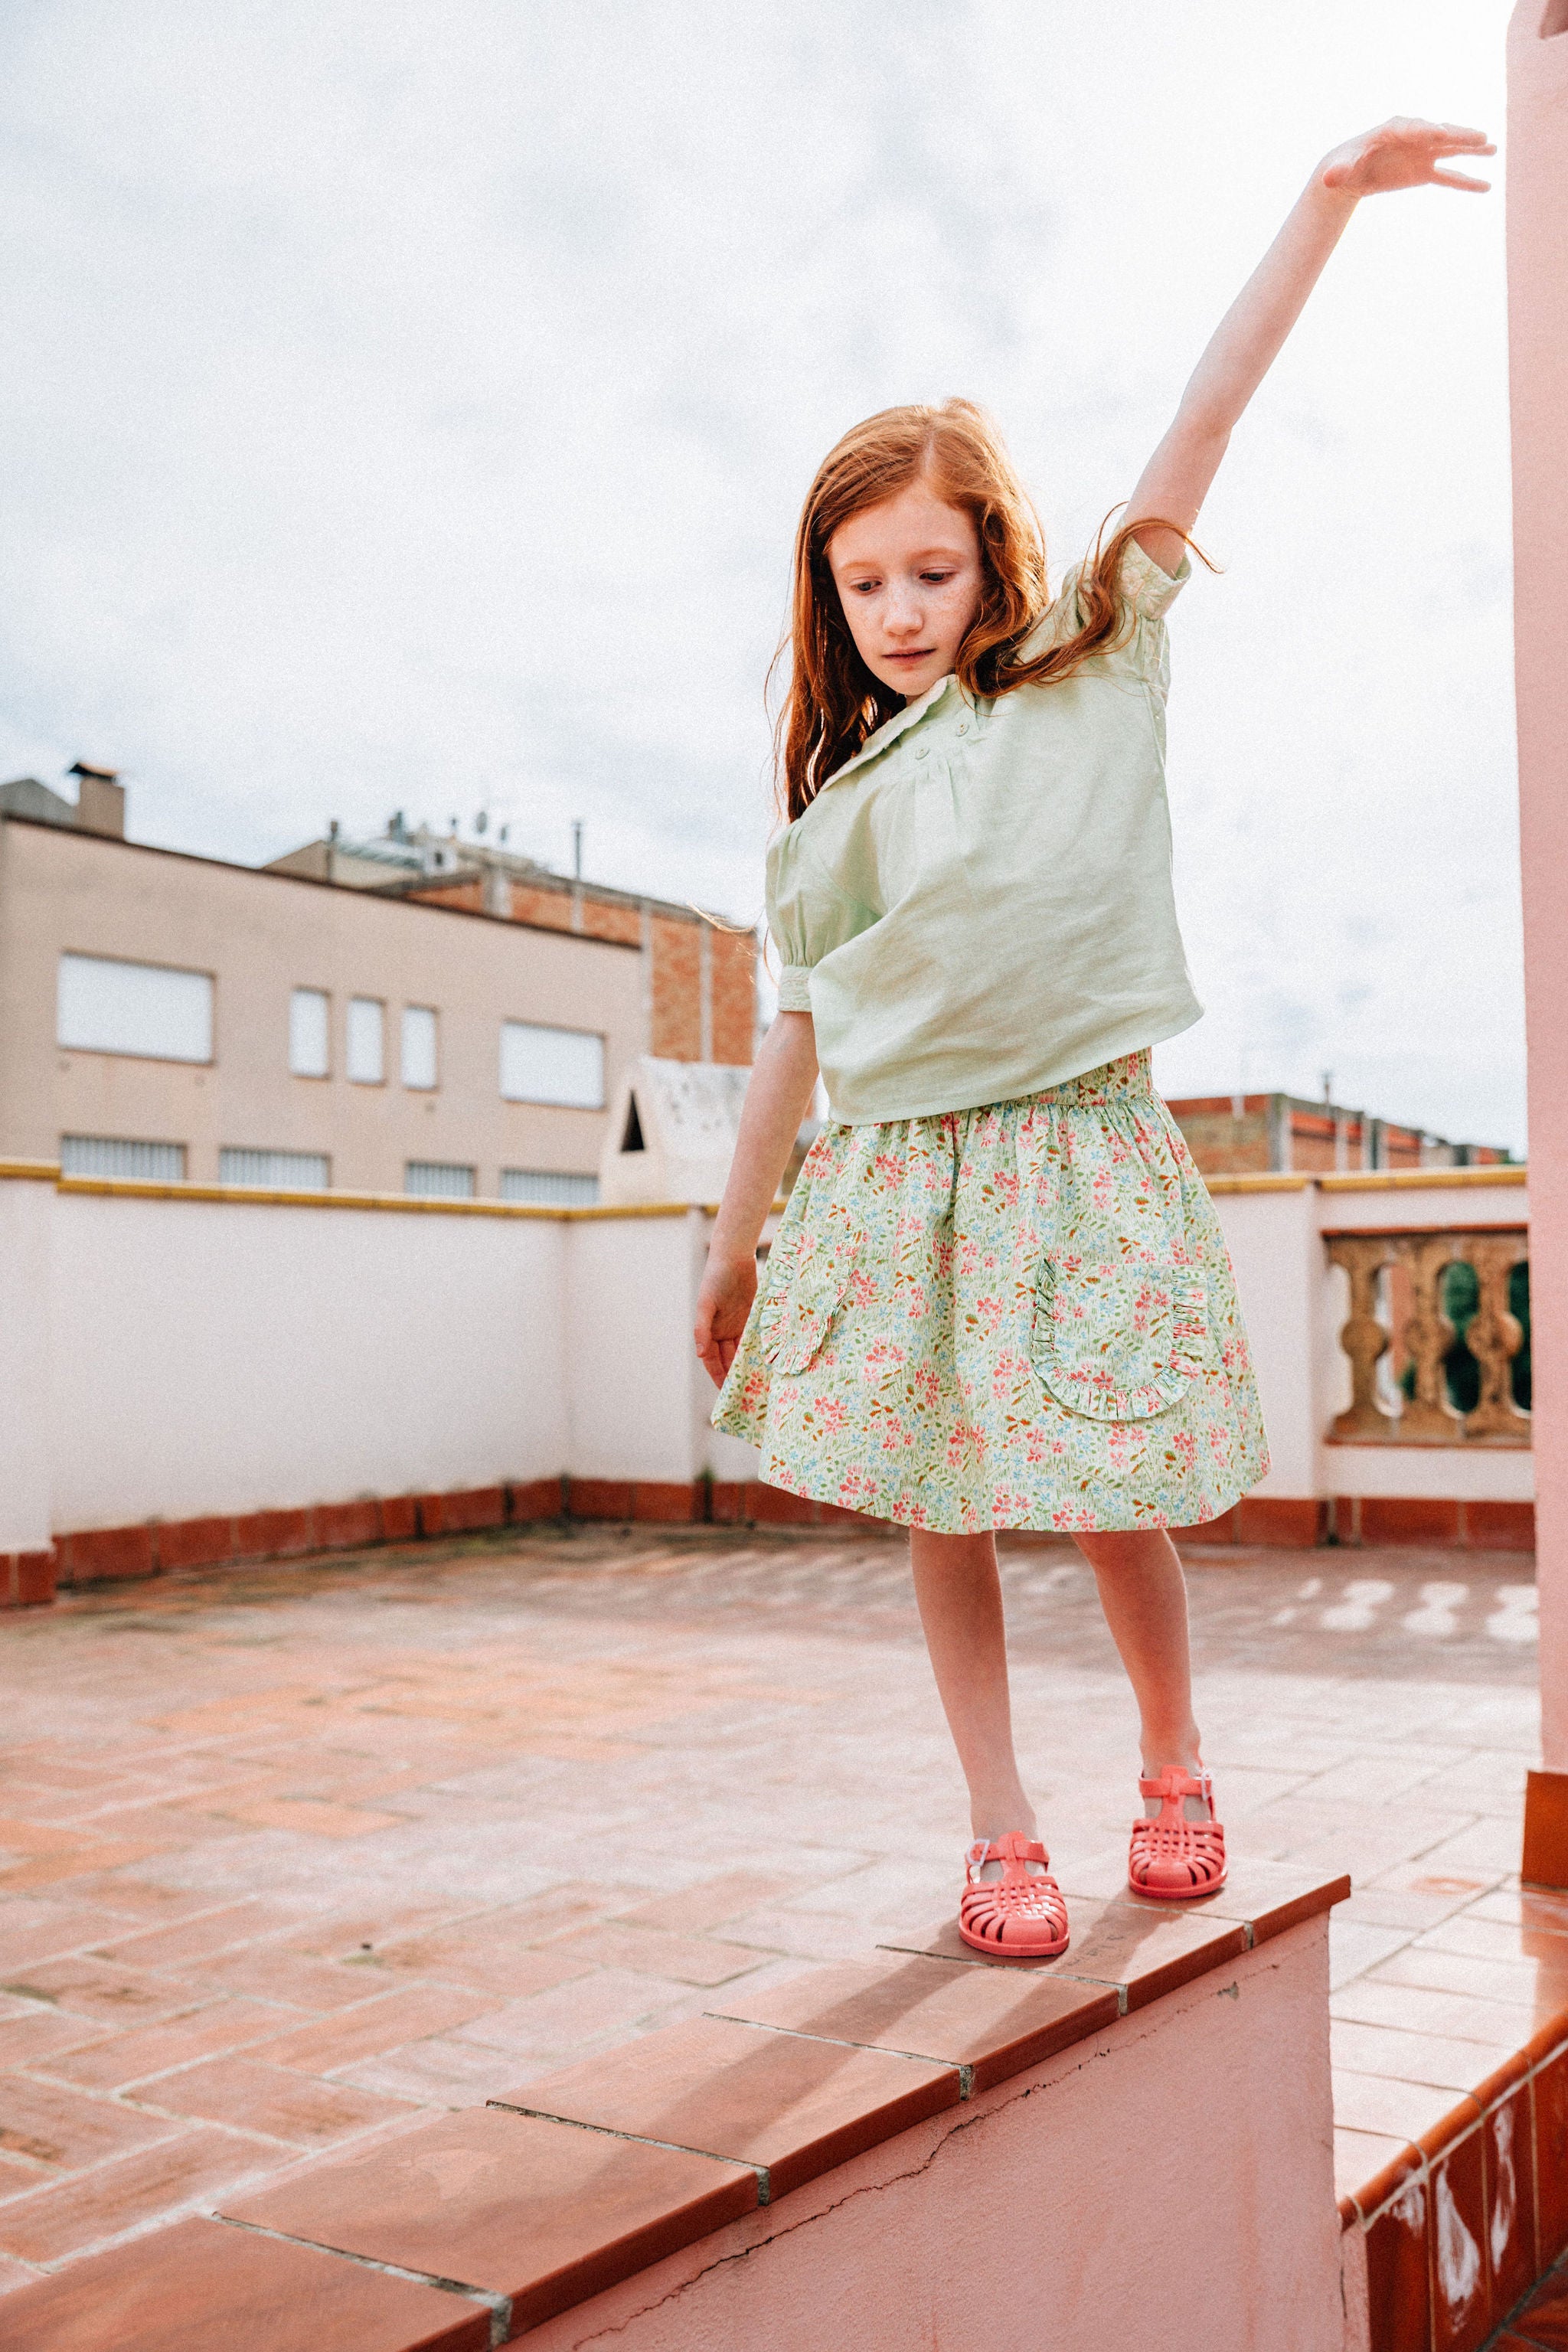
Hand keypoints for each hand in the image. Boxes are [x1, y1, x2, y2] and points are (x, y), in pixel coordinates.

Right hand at [694, 1249, 757, 1387]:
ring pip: (742, 1351)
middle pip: (728, 1359)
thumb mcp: (706, 1305)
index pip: (712, 1360)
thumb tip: (700, 1354)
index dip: (718, 1376)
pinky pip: (755, 1339)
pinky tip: (768, 1362)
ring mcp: (738, 1325)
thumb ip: (702, 1329)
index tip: (725, 1392)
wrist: (734, 1257)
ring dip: (747, 1365)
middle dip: (733, 1375)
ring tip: (757, 1383)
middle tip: (745, 1394)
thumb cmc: (715, 1279)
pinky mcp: (752, 1318)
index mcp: (708, 1331)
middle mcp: (723, 1331)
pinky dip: (759, 1350)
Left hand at [1320, 118, 1492, 198]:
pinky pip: (1449, 177)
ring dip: (1471, 150)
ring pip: (1451, 150)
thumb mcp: (1339, 167)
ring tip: (1493, 149)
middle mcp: (1413, 137)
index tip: (1441, 134)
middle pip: (1439, 133)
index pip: (1413, 128)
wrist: (1349, 172)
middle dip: (1458, 134)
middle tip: (1479, 137)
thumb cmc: (1344, 164)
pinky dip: (1466, 182)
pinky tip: (1486, 187)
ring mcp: (1422, 153)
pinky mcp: (1424, 171)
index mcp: (1393, 130)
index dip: (1426, 131)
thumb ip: (1338, 169)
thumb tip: (1329, 178)